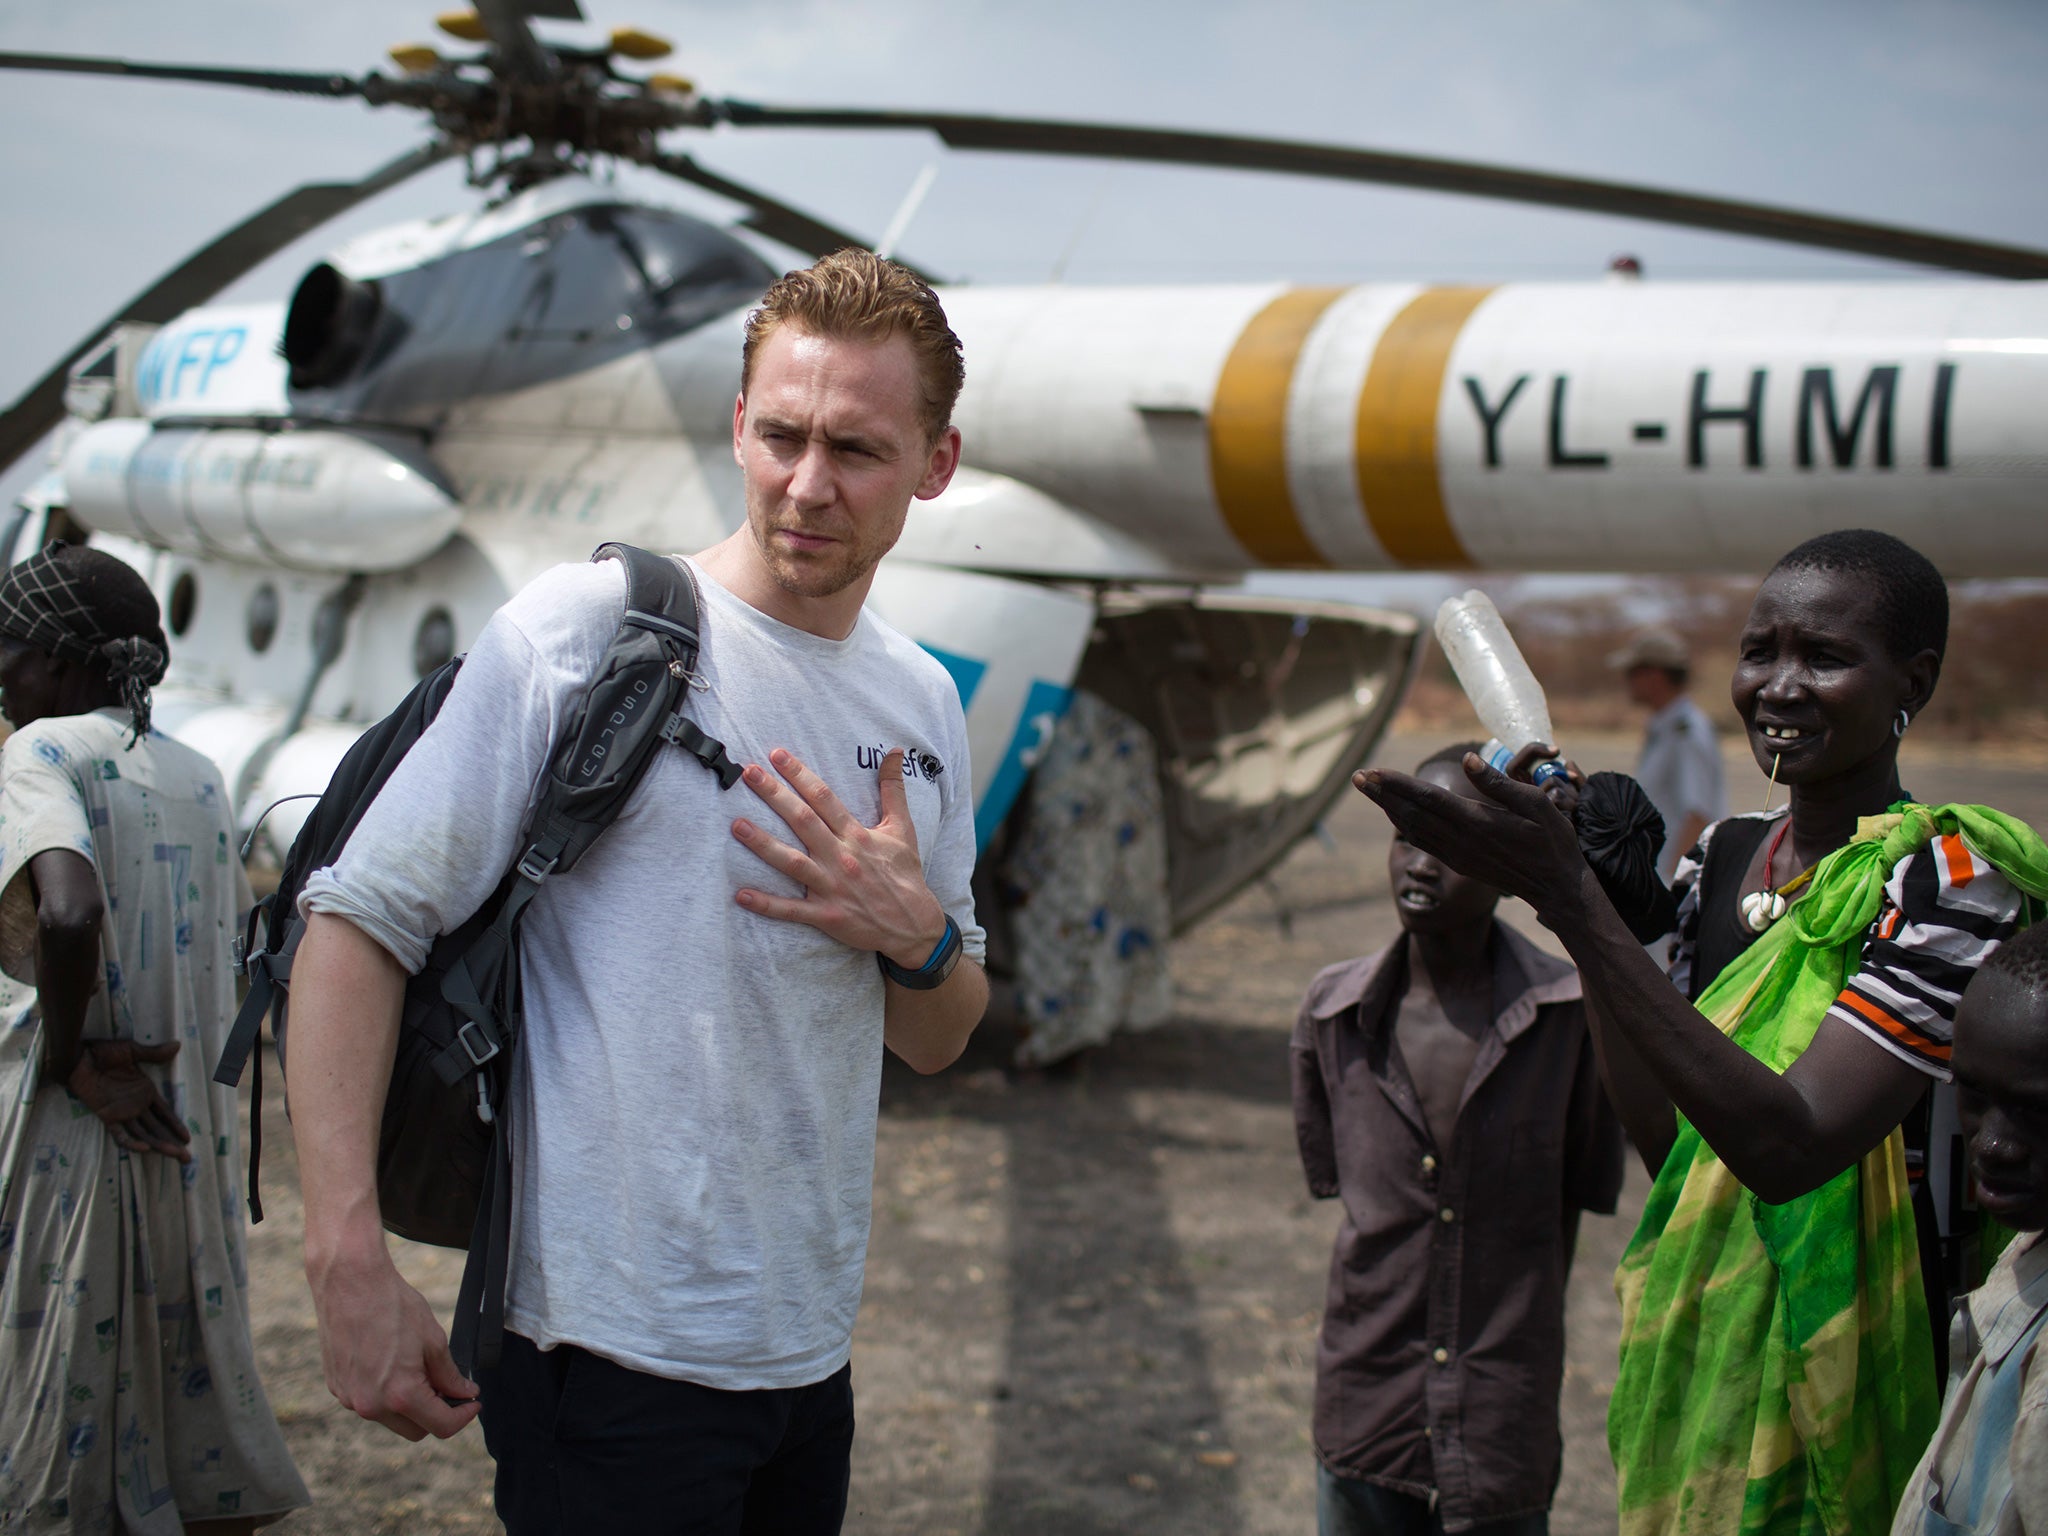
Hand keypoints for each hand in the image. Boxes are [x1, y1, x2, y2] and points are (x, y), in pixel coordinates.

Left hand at [66, 1040, 192, 1161]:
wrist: (78, 1058)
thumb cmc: (103, 1052)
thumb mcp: (132, 1050)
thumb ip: (154, 1053)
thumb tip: (177, 1045)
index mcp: (145, 1091)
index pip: (165, 1114)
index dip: (176, 1126)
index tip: (188, 1138)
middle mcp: (136, 1105)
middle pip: (157, 1129)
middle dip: (172, 1143)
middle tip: (187, 1158)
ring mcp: (122, 1113)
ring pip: (143, 1134)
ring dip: (159, 1145)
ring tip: (174, 1155)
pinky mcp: (107, 1116)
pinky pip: (120, 1135)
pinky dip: (132, 1143)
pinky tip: (146, 1148)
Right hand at [309, 1243, 479, 1440]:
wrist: (349, 1283)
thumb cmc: (393, 1305)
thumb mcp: (433, 1340)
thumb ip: (450, 1375)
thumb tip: (464, 1394)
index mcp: (399, 1395)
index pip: (440, 1426)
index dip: (463, 1417)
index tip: (473, 1403)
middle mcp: (370, 1405)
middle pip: (415, 1430)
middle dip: (436, 1414)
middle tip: (449, 1387)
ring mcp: (349, 1398)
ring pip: (390, 1419)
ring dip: (410, 1405)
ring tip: (419, 1370)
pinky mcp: (337, 1387)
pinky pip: (369, 1402)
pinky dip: (386, 1395)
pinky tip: (393, 1364)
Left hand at [732, 747, 945, 967]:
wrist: (913, 924)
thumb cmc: (905, 874)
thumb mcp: (903, 828)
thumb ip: (893, 789)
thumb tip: (896, 751)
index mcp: (857, 835)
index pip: (824, 798)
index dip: (799, 774)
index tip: (776, 755)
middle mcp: (841, 857)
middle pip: (803, 822)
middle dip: (774, 795)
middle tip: (748, 774)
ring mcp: (832, 887)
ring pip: (792, 863)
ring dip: (763, 844)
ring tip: (737, 825)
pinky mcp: (826, 915)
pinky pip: (792, 910)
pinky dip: (767, 904)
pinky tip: (741, 895)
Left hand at [1354, 752, 1589, 923]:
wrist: (1556, 888)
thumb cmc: (1552, 841)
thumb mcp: (1536, 805)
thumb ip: (1499, 783)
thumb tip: (1468, 760)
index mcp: (1478, 822)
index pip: (1427, 798)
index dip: (1397, 784)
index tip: (1372, 771)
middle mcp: (1461, 841)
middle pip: (1411, 813)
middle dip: (1382, 793)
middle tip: (1357, 775)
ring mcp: (1458, 855)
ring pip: (1414, 828)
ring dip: (1389, 808)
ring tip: (1370, 789)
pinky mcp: (1460, 863)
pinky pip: (1424, 841)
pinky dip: (1405, 824)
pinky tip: (1396, 813)